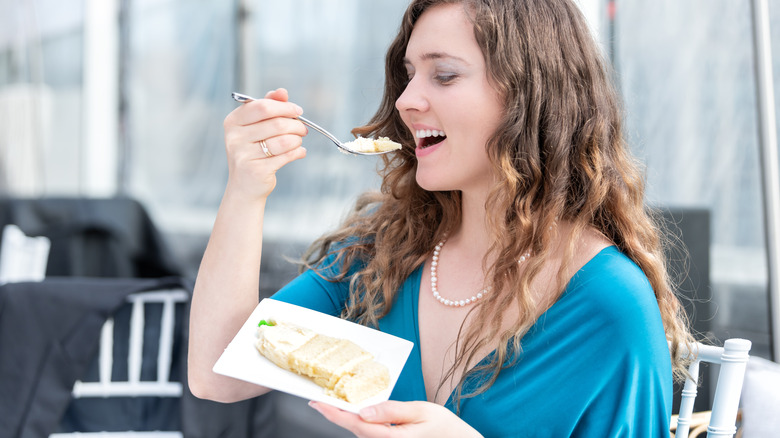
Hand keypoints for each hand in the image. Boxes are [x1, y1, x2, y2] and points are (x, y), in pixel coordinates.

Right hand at [222, 88, 307, 200]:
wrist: (245, 186)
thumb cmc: (253, 151)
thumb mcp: (256, 126)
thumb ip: (269, 106)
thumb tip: (282, 92)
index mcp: (233, 121)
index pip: (263, 106)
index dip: (285, 107)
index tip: (297, 111)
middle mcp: (234, 137)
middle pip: (277, 123)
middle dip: (296, 125)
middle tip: (302, 129)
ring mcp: (243, 155)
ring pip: (284, 140)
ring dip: (297, 140)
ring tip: (298, 142)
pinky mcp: (256, 170)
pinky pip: (286, 156)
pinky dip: (297, 152)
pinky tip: (299, 152)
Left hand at [309, 400, 482, 437]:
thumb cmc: (445, 427)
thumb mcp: (421, 411)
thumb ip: (392, 411)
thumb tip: (365, 411)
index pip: (356, 425)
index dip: (334, 414)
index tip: (316, 403)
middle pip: (355, 430)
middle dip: (337, 415)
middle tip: (320, 400)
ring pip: (362, 434)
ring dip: (349, 420)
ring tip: (336, 403)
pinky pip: (371, 437)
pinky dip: (362, 425)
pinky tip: (360, 413)